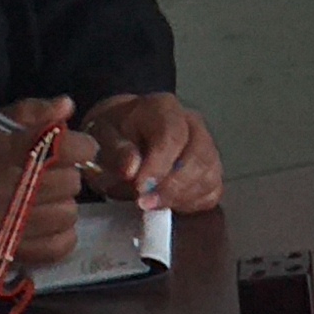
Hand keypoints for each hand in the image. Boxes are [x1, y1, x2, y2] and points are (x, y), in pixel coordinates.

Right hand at [0, 102, 93, 266]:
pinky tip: (48, 222)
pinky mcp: (3, 250)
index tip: (77, 146)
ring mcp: (3, 224)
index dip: (81, 145)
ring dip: (63, 203)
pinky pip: (57, 246)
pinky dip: (62, 235)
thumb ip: (30, 113)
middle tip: (53, 172)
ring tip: (46, 197)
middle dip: (69, 173)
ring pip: (67, 214)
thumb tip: (68, 106)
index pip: (62, 148)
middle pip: (69, 182)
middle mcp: (1, 189)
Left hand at [84, 92, 222, 211]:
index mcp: (164, 108)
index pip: (173, 136)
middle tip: (144, 203)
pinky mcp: (211, 170)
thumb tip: (131, 169)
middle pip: (199, 156)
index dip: (159, 165)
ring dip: (181, 197)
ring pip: (209, 176)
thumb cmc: (113, 135)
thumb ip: (115, 151)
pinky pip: (212, 191)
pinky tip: (168, 205)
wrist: (123, 135)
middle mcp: (193, 124)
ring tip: (151, 205)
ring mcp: (207, 146)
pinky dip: (192, 203)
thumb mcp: (101, 137)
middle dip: (172, 186)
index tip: (140, 187)